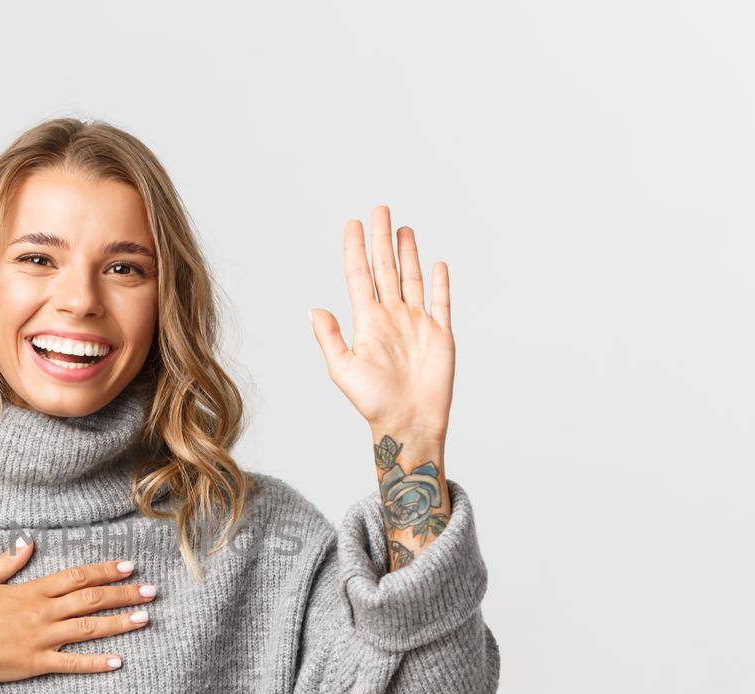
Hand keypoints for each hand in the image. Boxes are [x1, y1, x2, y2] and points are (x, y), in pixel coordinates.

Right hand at [0, 538, 157, 693]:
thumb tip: (28, 543)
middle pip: (91, 599)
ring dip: (120, 623)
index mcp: (32, 590)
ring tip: (145, 619)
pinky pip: (72, 663)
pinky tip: (118, 661)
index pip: (77, 576)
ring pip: (89, 628)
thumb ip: (7, 561)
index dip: (105, 570)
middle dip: (124, 594)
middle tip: (151, 591)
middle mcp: (43, 612)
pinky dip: (96, 662)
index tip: (129, 567)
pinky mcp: (37, 663)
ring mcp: (42, 638)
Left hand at [308, 204, 454, 443]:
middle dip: (382, 239)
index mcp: (367, 322)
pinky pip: (441, 303)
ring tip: (402, 228)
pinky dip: (440, 284)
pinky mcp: (440, 335)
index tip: (353, 223)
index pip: (359, 275)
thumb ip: (329, 337)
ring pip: (411, 278)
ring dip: (407, 253)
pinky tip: (437, 265)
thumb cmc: (374, 402)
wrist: (408, 423)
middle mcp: (392, 317)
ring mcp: (416, 323)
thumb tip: (313, 308)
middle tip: (380, 209)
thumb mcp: (343, 369)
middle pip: (386, 268)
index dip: (356, 249)